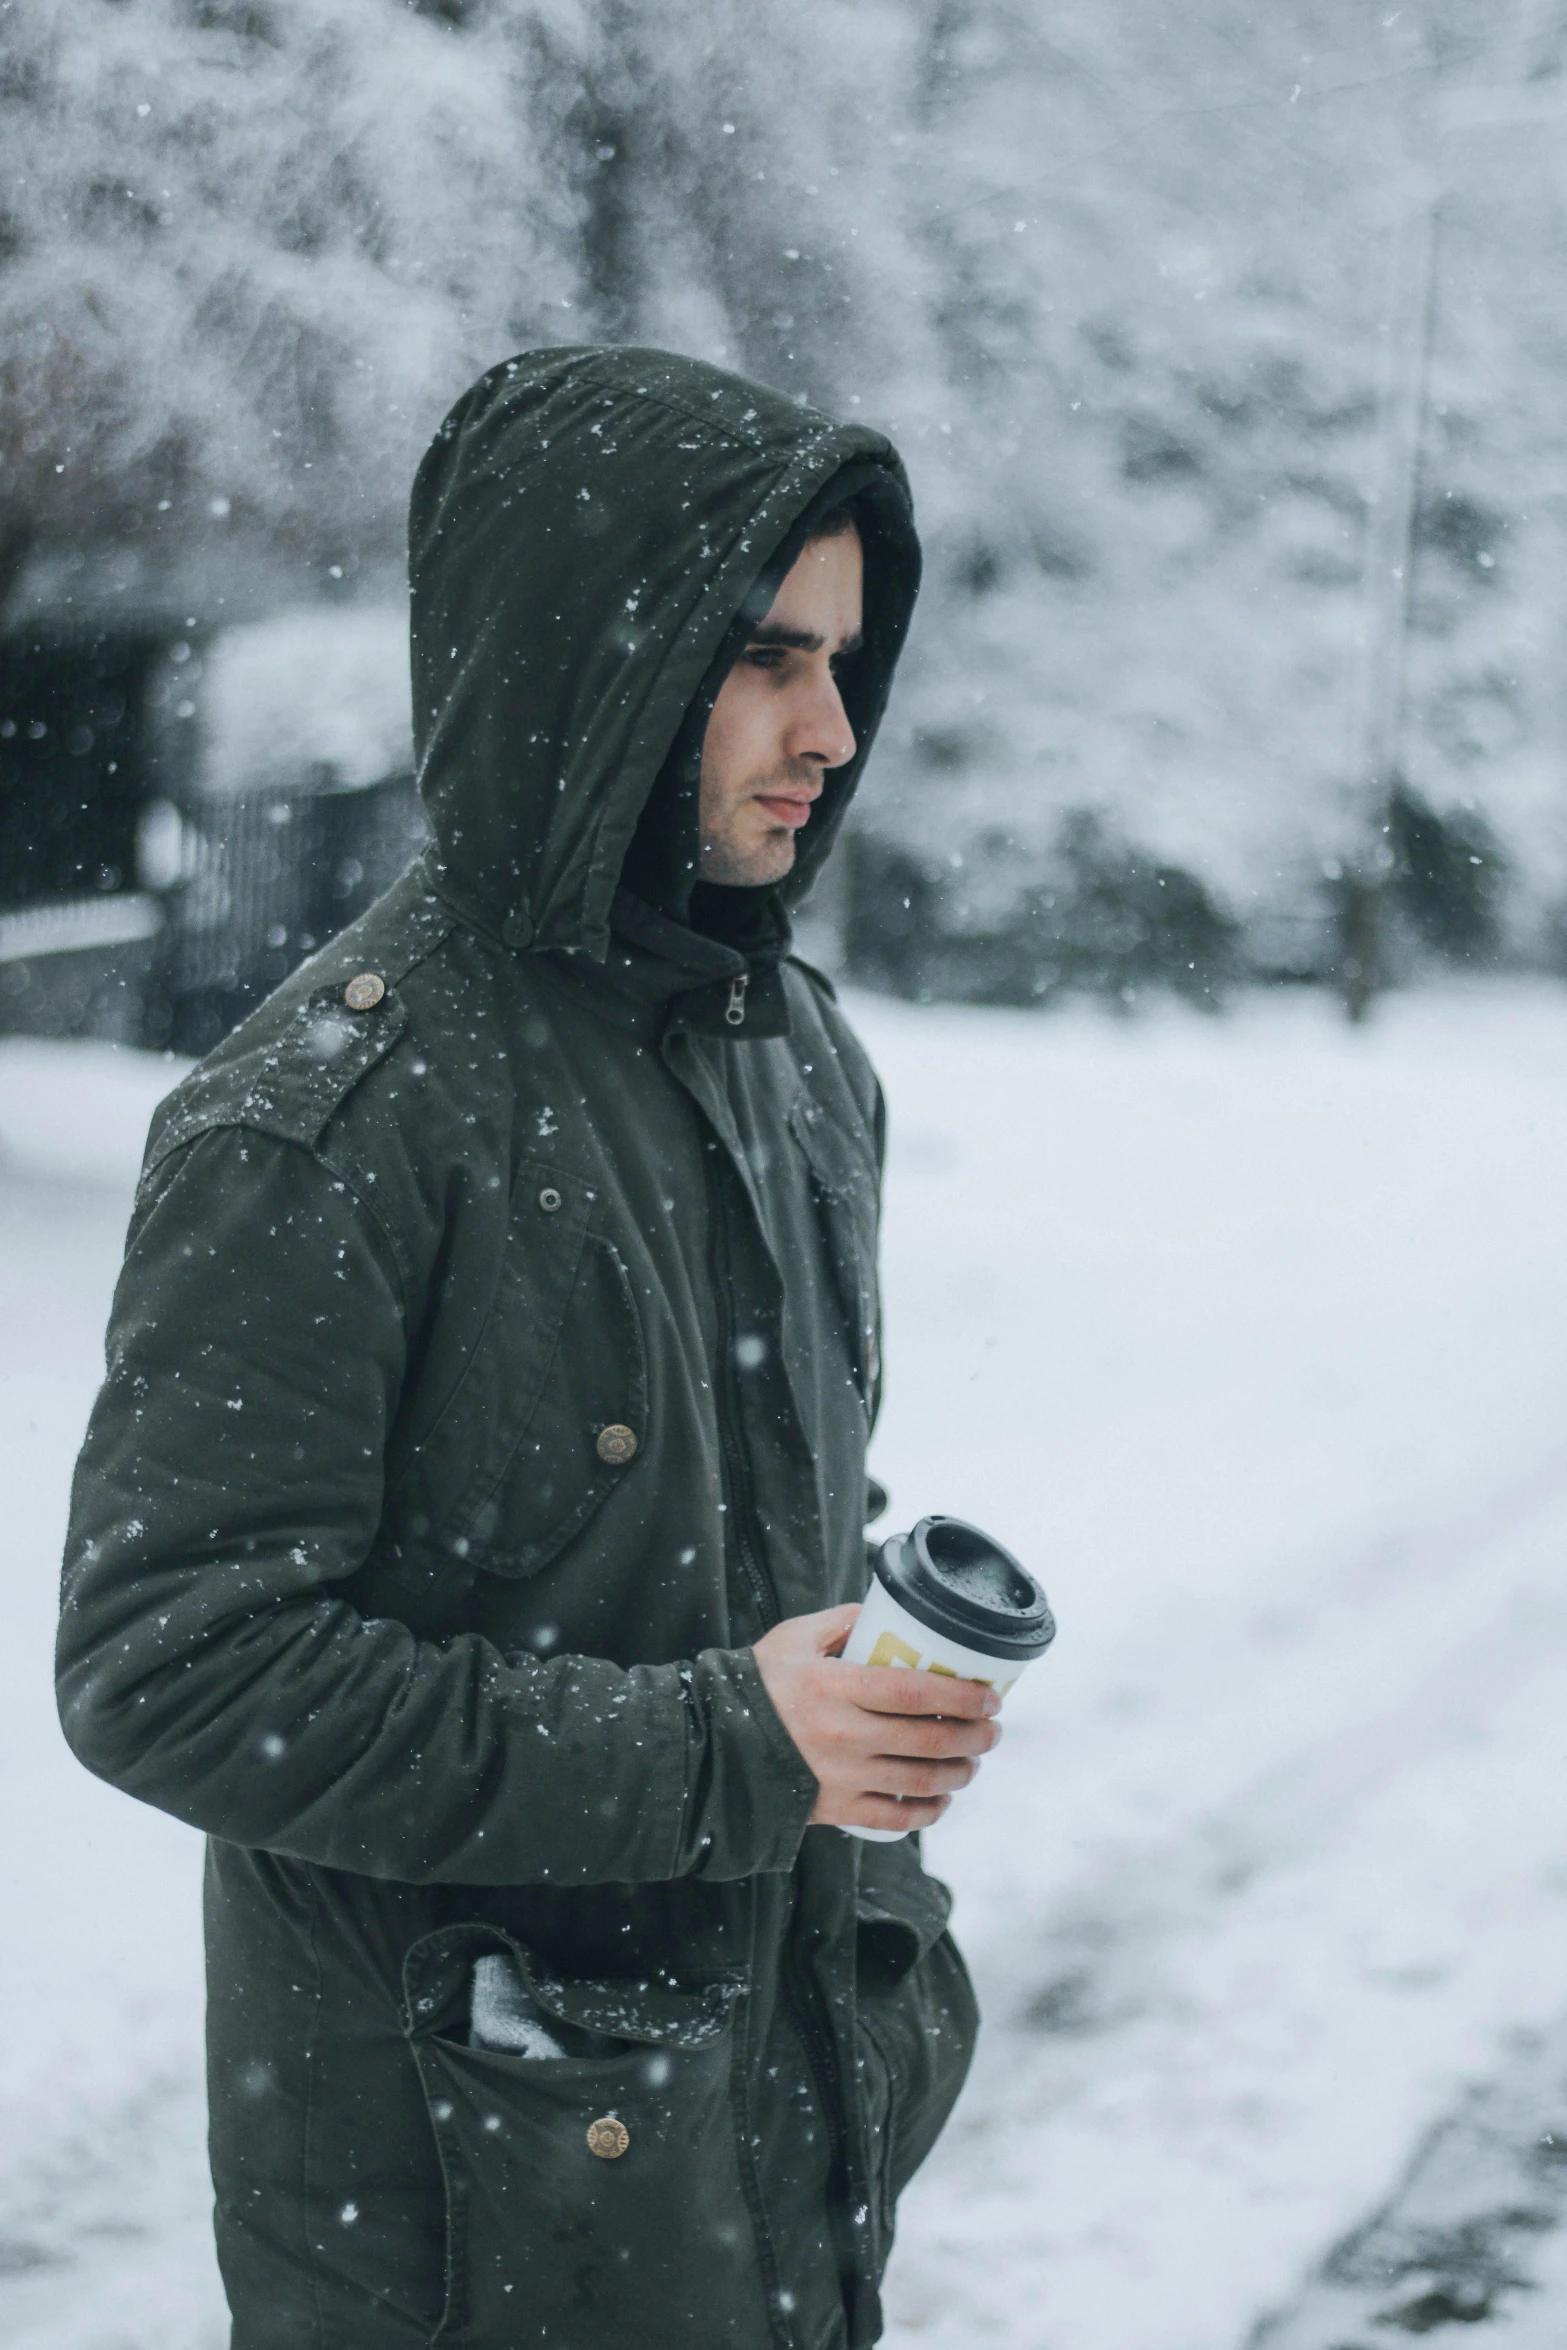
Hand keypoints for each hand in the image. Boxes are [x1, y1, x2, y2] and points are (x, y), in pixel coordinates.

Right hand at [751, 1603, 1001, 1833]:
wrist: (711, 1745)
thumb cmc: (755, 1686)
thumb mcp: (793, 1639)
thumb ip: (841, 1622)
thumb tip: (883, 1614)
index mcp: (836, 1687)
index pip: (916, 1693)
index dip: (962, 1697)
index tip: (990, 1697)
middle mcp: (844, 1734)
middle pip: (929, 1739)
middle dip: (974, 1736)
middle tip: (991, 1729)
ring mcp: (841, 1776)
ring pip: (920, 1780)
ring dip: (960, 1773)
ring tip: (973, 1762)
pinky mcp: (834, 1809)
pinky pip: (894, 1818)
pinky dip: (927, 1812)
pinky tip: (941, 1799)